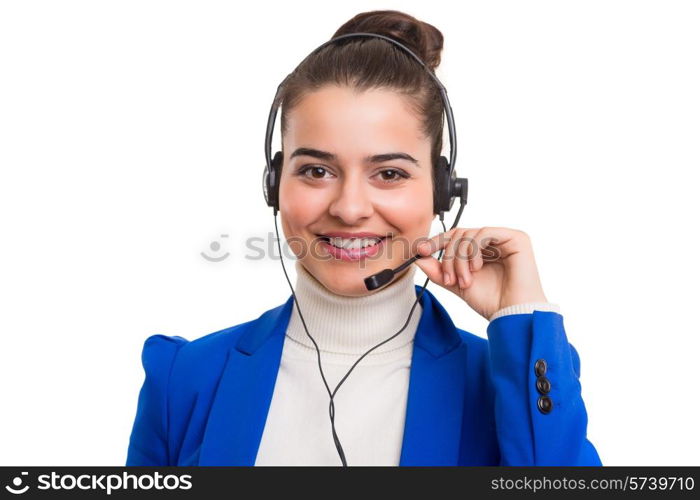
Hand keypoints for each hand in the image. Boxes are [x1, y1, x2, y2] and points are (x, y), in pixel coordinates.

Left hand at [413, 227, 548, 320]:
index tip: (421, 251)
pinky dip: (474, 251)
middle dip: (449, 258)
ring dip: (460, 259)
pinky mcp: (516, 238)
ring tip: (465, 280)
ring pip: (469, 234)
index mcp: (481, 251)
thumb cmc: (491, 302)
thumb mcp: (457, 284)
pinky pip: (484, 233)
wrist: (511, 314)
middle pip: (459, 235)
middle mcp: (493, 242)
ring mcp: (504, 239)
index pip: (455, 237)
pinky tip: (477, 268)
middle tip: (451, 280)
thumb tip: (419, 259)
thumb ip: (439, 271)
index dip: (436, 242)